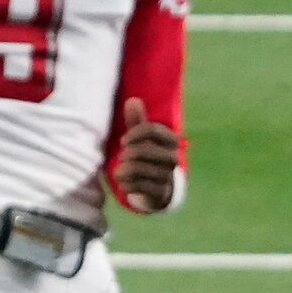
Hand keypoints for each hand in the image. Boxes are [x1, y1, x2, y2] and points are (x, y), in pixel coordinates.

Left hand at [109, 97, 181, 212]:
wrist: (157, 188)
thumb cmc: (147, 156)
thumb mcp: (141, 138)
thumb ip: (136, 121)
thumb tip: (132, 100)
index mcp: (170, 140)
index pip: (153, 130)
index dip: (135, 134)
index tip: (123, 141)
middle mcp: (173, 158)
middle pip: (145, 150)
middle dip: (128, 154)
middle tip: (122, 158)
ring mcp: (168, 176)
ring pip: (142, 169)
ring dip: (125, 170)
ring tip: (118, 172)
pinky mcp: (161, 192)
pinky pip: (142, 186)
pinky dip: (128, 185)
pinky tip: (123, 184)